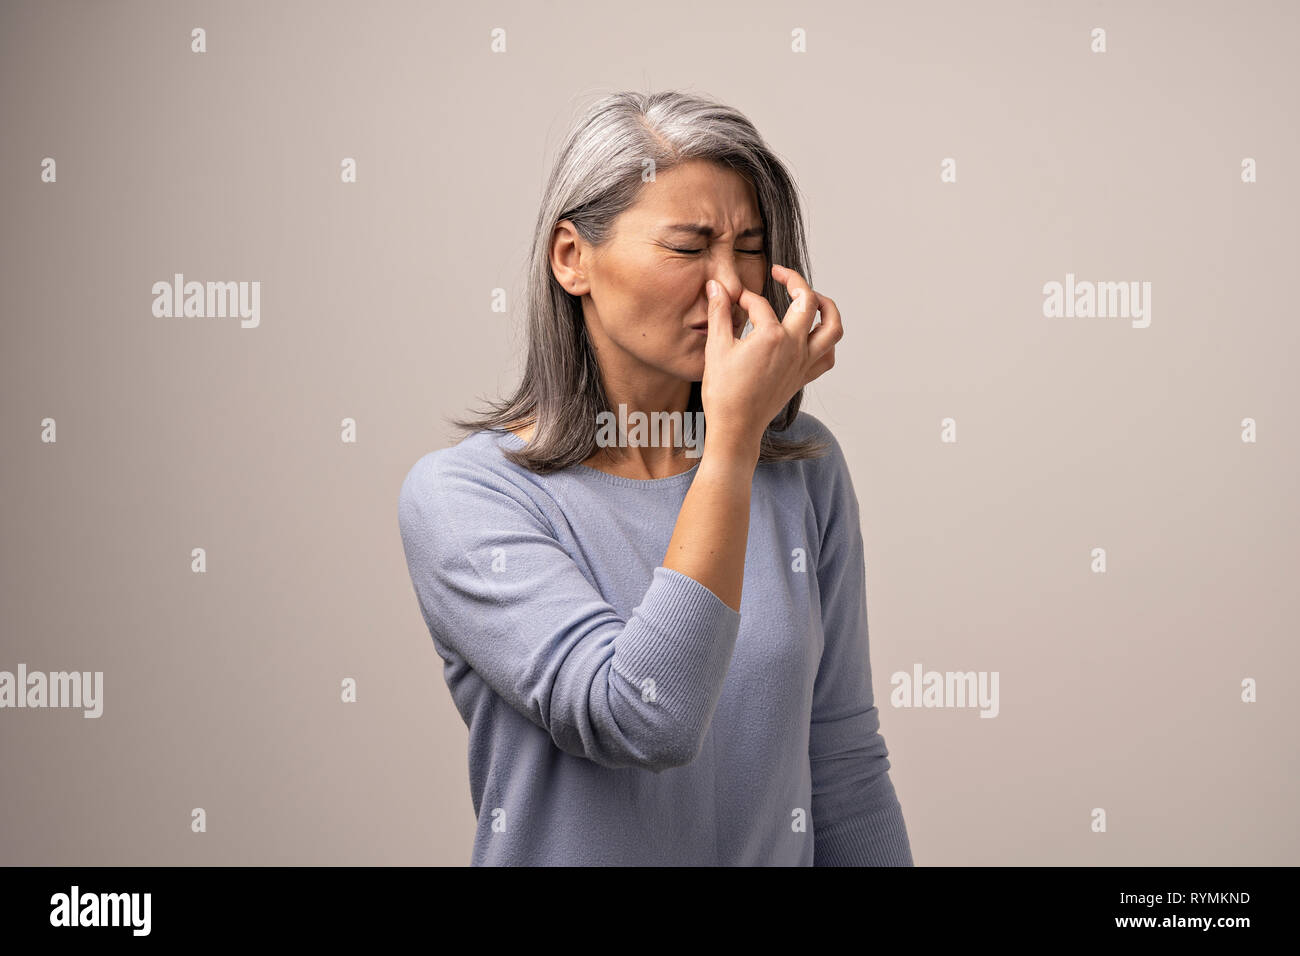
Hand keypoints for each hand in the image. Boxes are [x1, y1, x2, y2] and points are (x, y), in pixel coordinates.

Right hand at [699, 263, 841, 451]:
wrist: (736, 427)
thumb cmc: (724, 392)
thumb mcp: (716, 347)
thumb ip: (719, 312)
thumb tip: (716, 286)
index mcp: (771, 336)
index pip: (760, 304)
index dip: (743, 297)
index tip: (730, 298)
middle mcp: (794, 346)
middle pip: (807, 301)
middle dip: (794, 281)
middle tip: (780, 273)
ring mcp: (803, 362)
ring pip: (832, 328)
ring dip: (827, 307)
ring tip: (813, 297)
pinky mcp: (804, 377)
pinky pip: (828, 356)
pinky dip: (826, 341)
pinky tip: (814, 335)